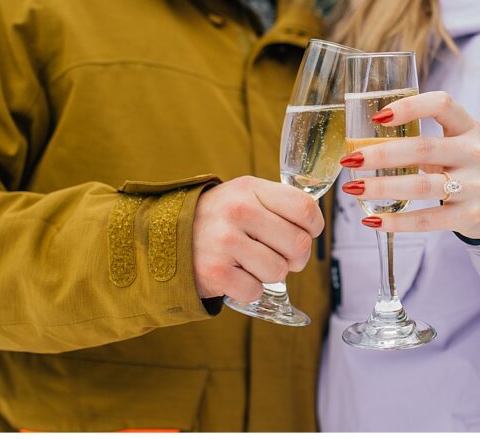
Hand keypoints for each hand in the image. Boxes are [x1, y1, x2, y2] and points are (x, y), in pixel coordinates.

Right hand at [192, 176, 322, 301]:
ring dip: (270, 274)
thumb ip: (278, 204)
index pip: (305, 208)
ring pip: (279, 271)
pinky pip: (255, 290)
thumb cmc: (218, 218)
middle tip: (282, 255)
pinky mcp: (215, 271)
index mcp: (251, 188)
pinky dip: (250, 289)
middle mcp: (238, 211)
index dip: (314, 226)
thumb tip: (314, 225)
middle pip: (298, 244)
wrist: (165, 236)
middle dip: (296, 257)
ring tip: (252, 263)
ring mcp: (225, 241)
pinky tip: (236, 274)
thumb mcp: (244, 195)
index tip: (307, 232)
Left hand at [340, 91, 479, 239]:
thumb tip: (364, 144)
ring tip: (353, 188)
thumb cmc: (466, 167)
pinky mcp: (470, 216)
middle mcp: (475, 153)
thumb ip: (422, 140)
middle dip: (381, 154)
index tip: (378, 117)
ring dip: (382, 187)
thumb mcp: (456, 143)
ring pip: (421, 186)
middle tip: (352, 159)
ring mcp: (475, 186)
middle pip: (423, 149)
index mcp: (468, 127)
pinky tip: (373, 220)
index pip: (441, 104)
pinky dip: (396, 221)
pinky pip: (427, 220)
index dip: (409, 106)